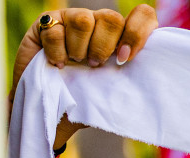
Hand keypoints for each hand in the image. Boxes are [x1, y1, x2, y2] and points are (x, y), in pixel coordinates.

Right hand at [9, 6, 157, 147]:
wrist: (48, 111)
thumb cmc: (82, 103)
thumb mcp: (109, 95)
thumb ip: (126, 80)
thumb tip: (142, 77)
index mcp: (119, 38)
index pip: (142, 15)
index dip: (137, 33)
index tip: (124, 58)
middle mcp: (98, 24)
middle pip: (111, 18)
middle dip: (103, 46)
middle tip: (93, 65)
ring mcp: (72, 19)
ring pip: (84, 20)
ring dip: (79, 49)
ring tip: (73, 63)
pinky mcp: (47, 23)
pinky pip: (55, 30)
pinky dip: (56, 52)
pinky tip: (57, 63)